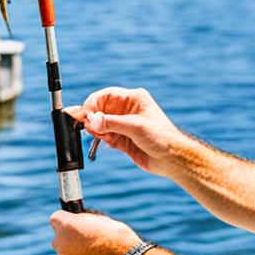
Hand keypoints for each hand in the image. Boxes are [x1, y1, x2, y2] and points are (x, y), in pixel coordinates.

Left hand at [49, 210, 139, 254]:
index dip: (66, 218)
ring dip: (73, 248)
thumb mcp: (98, 218)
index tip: (74, 220)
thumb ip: (83, 220)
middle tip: (84, 235)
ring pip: (64, 250)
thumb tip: (80, 222)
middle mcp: (61, 242)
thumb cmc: (113, 235)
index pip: (55, 218)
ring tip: (92, 248)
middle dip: (68, 235)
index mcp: (66, 225)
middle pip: (58, 236)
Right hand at [66, 87, 185, 177]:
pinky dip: (100, 138)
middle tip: (83, 125)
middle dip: (91, 117)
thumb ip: (112, 123)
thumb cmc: (161, 137)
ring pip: (100, 123)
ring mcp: (123, 124)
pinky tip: (104, 141)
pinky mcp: (122, 139)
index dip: (93, 104)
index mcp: (133, 99)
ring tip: (97, 134)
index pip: (106, 95)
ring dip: (95, 128)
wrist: (171, 159)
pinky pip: (104, 135)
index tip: (84, 115)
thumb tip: (92, 120)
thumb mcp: (136, 127)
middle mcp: (127, 110)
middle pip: (100, 108)